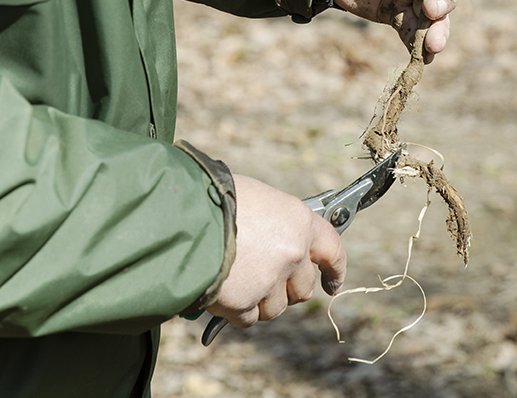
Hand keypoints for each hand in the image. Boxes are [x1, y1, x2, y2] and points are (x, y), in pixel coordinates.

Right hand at [206, 175, 346, 327]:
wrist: (182, 218)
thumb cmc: (213, 198)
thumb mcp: (255, 198)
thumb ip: (274, 222)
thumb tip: (272, 236)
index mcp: (298, 221)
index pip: (332, 250)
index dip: (334, 270)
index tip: (331, 283)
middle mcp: (292, 253)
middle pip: (303, 288)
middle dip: (287, 289)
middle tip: (264, 281)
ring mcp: (270, 281)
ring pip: (275, 307)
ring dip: (258, 301)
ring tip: (234, 278)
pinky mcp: (244, 303)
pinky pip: (247, 318)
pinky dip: (235, 310)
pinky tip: (221, 290)